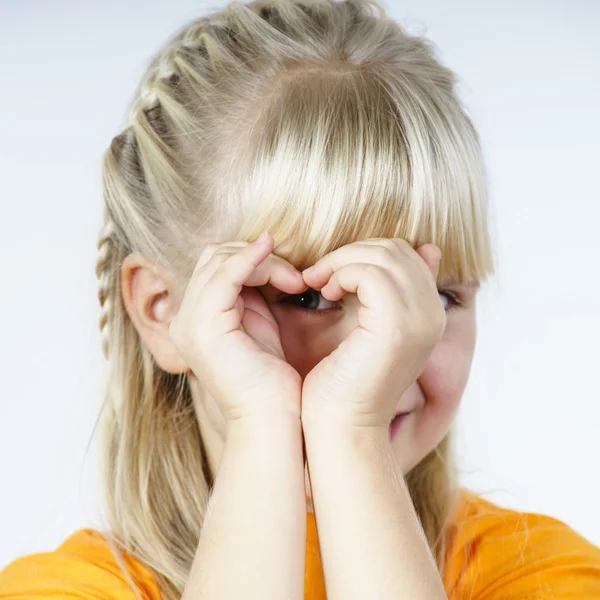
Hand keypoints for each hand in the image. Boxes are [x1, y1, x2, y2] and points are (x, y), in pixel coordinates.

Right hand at [169, 232, 306, 422]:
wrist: (271, 418)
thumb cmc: (271, 377)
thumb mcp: (258, 322)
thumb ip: (251, 291)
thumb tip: (261, 257)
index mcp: (194, 319)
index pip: (215, 266)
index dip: (252, 259)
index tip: (289, 274)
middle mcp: (183, 319)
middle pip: (213, 258)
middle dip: (258, 258)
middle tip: (293, 277)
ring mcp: (189, 323)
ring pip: (220, 261)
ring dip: (263, 262)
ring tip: (294, 281)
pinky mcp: (204, 327)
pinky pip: (226, 275)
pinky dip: (251, 259)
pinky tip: (272, 251)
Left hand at [299, 238, 444, 428]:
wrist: (342, 425)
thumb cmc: (346, 380)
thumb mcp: (367, 327)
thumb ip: (378, 293)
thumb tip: (400, 256)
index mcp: (428, 313)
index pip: (405, 254)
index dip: (364, 255)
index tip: (334, 275)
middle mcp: (432, 313)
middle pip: (394, 249)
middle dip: (350, 253)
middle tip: (319, 275)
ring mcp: (418, 319)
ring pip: (381, 255)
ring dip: (341, 262)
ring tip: (319, 285)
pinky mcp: (396, 326)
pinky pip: (368, 273)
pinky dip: (340, 274)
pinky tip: (325, 295)